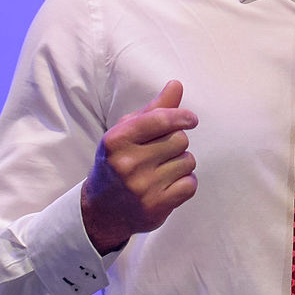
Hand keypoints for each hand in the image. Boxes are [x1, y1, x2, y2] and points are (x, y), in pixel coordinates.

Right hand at [82, 80, 198, 254]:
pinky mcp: (156, 206)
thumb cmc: (119, 162)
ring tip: (162, 171)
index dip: (181, 116)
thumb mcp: (126, 133)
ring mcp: (142, 186)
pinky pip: (190, 184)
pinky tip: (169, 185)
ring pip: (188, 161)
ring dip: (182, 164)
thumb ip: (153, 110)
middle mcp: (128, 163)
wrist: (102, 210)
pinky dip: (186, 183)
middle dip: (177, 144)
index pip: (159, 119)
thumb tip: (176, 84)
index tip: (191, 119)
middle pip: (180, 140)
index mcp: (116, 140)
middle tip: (160, 154)